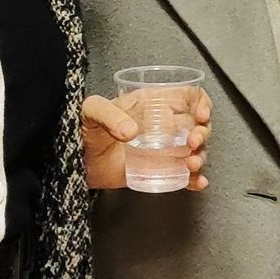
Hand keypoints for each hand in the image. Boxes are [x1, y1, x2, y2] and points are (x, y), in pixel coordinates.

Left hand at [81, 89, 211, 190]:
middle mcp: (163, 124)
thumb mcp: (92, 111)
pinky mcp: (158, 171)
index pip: (187, 96)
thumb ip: (109, 115)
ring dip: (200, 156)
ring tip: (191, 165)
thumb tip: (131, 131)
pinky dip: (195, 179)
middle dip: (203, 133)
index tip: (201, 115)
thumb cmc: (84, 128)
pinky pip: (183, 174)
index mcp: (153, 103)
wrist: (76, 160)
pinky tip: (198, 182)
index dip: (201, 102)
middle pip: (197, 124)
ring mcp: (163, 149)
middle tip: (193, 143)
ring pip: (194, 149)